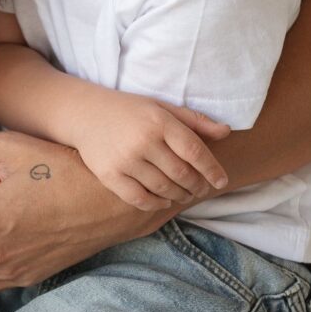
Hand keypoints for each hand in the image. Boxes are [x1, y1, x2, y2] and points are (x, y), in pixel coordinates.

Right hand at [65, 95, 229, 208]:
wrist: (84, 114)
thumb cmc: (130, 111)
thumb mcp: (162, 108)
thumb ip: (195, 121)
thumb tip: (227, 132)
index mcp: (158, 122)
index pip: (194, 151)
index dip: (212, 169)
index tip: (221, 181)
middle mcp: (142, 141)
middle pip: (182, 174)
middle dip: (197, 185)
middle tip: (202, 189)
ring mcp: (125, 160)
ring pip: (164, 189)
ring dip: (180, 196)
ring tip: (185, 194)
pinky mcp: (109, 175)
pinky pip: (140, 199)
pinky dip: (157, 203)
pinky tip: (164, 200)